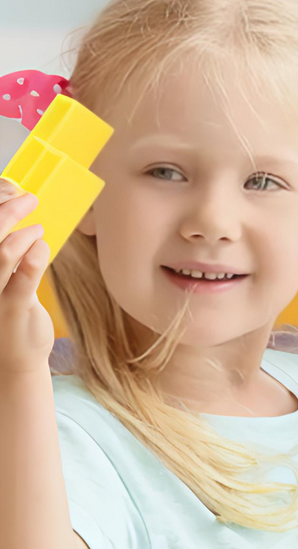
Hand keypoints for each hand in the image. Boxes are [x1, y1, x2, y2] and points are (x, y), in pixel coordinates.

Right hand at [0, 183, 53, 375]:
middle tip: (27, 198)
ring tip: (37, 228)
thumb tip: (16, 219)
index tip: (8, 190)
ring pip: (0, 252)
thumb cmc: (5, 311)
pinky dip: (35, 255)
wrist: (11, 358)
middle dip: (5, 209)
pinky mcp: (13, 307)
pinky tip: (42, 245)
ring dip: (22, 233)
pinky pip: (24, 276)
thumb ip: (4, 253)